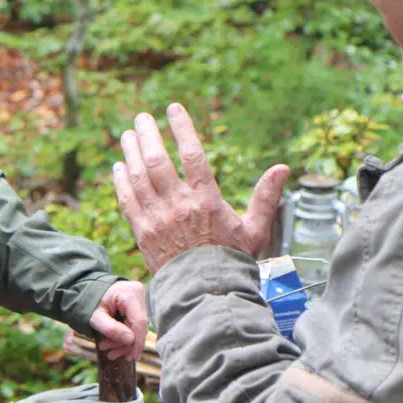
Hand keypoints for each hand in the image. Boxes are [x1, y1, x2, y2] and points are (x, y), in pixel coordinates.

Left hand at [88, 280, 147, 360]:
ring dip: (123, 343)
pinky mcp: (135, 306)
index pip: (139, 322)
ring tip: (109, 351)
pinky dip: (124, 336)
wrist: (84, 292)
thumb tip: (130, 340)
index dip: (137, 342)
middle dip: (125, 344)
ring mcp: (138, 300)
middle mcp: (138, 294)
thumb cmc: (88, 302)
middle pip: (138, 326)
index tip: (133, 357)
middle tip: (110, 354)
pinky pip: (133, 325)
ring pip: (137, 328)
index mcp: (129, 293)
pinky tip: (113, 345)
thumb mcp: (95, 317)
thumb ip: (111, 328)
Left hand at [112, 105, 289, 272]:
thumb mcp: (255, 229)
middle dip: (147, 134)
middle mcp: (179, 206)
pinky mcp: (142, 233)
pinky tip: (119, 167)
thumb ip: (266, 197)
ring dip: (131, 153)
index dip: (182, 128)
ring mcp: (157, 219)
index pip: (192, 154)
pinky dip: (121, 181)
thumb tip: (283, 168)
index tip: (173, 109)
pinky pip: (127, 201)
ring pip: (138, 177)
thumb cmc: (233, 260)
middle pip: (157, 160)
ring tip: (127, 136)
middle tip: (141, 118)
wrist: (206, 293)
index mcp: (206, 201)